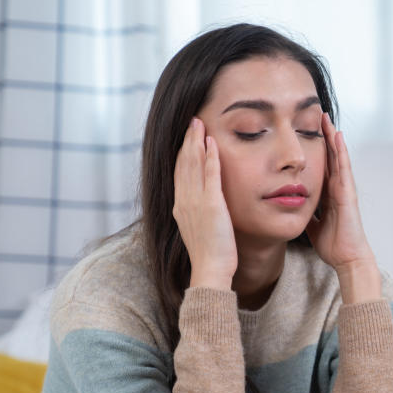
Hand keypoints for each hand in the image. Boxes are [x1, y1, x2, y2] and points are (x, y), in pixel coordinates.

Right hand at [173, 118, 236, 289]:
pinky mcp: (211, 205)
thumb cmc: (209, 255)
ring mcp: (196, 202)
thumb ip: (198, 214)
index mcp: (180, 206)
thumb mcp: (199, 230)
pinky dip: (210, 157)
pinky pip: (210, 175)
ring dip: (196, 141)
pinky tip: (212, 142)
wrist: (210, 270)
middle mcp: (184, 201)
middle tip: (192, 121)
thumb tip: (202, 207)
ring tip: (199, 124)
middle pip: (183, 163)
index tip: (187, 137)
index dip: (183, 152)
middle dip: (188, 140)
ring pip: (193, 164)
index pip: (180, 172)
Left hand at [305, 113, 376, 272]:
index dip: (314, 149)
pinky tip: (337, 136)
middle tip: (316, 115)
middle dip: (323, 137)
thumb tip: (292, 207)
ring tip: (325, 118)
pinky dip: (340, 152)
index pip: (321, 166)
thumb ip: (306, 214)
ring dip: (332, 138)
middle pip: (329, 156)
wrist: (347, 258)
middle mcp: (337, 188)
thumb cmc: (333, 245)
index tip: (305, 132)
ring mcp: (344, 189)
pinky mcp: (348, 194)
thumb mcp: (312, 225)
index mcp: (328, 195)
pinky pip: (343, 168)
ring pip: (337, 157)